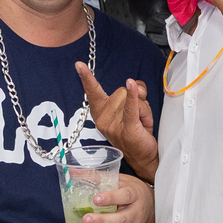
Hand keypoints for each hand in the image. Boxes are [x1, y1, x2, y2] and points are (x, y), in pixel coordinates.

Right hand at [77, 64, 158, 181]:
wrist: (143, 157)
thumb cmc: (136, 131)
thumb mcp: (130, 109)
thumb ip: (131, 93)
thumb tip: (134, 85)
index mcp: (100, 113)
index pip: (93, 92)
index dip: (86, 78)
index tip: (79, 65)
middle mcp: (103, 119)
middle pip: (121, 91)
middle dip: (135, 99)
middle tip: (137, 116)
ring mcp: (114, 125)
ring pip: (131, 98)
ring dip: (142, 107)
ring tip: (141, 122)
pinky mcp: (127, 128)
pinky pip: (131, 107)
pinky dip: (134, 95)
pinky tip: (132, 85)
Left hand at [83, 174, 154, 222]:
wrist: (149, 202)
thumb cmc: (129, 189)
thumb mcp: (118, 179)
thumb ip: (97, 176)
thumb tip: (73, 172)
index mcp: (133, 194)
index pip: (125, 196)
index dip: (111, 198)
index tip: (95, 199)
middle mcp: (135, 212)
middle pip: (122, 219)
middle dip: (103, 221)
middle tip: (86, 220)